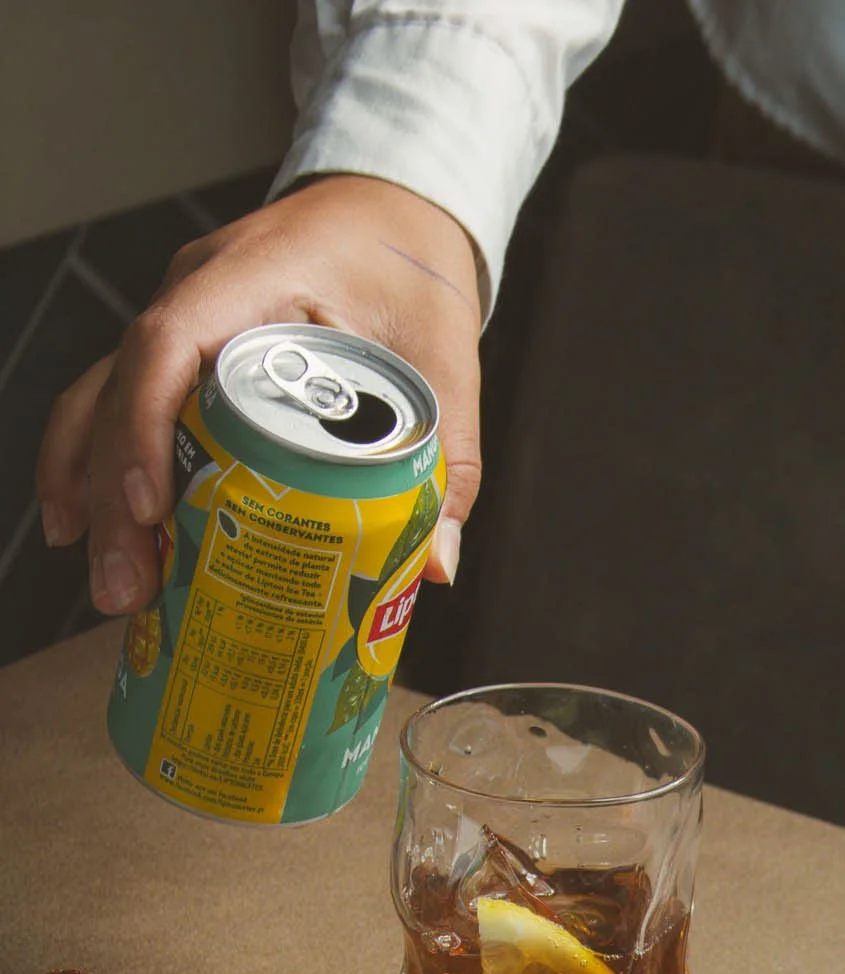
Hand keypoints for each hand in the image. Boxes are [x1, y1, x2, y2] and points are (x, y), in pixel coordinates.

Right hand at [36, 175, 482, 615]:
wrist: (396, 212)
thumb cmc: (414, 274)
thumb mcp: (447, 365)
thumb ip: (446, 464)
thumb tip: (432, 568)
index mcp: (257, 275)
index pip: (169, 342)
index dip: (146, 426)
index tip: (150, 507)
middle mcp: (199, 290)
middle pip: (121, 389)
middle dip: (111, 495)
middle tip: (126, 586)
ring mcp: (184, 316)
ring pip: (105, 399)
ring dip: (94, 489)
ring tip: (112, 581)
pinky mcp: (186, 349)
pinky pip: (125, 403)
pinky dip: (107, 467)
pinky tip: (102, 533)